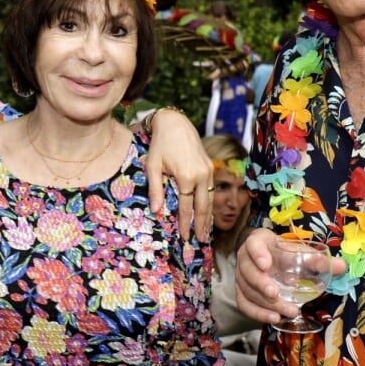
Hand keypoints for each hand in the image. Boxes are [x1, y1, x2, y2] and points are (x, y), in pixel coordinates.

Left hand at [142, 108, 213, 240]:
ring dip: (208, 217)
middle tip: (199, 241)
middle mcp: (201, 175)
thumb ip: (156, 189)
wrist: (175, 124)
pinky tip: (207, 213)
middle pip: (203, 207)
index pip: (186, 207)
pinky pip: (211, 190)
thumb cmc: (160, 145)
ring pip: (210, 199)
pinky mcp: (210, 166)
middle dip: (201, 225)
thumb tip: (157, 212)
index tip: (184, 237)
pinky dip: (209, 204)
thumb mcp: (153, 166)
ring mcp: (208, 170)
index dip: (185, 224)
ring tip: (206, 232)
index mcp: (186, 177)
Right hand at [237, 229, 346, 322]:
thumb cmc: (281, 252)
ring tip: (287, 312)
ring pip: (247, 291)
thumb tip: (342, 267)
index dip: (257, 254)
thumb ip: (317, 260)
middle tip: (276, 294)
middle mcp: (245, 260)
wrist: (265, 257)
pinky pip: (244, 304)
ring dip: (265, 304)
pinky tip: (274, 319)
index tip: (267, 264)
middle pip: (248, 273)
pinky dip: (258, 313)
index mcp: (257, 243)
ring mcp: (240, 277)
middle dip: (262, 285)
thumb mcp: (297, 251)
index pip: (253, 245)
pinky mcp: (241, 292)